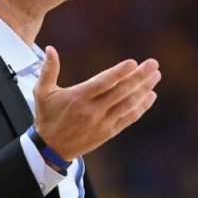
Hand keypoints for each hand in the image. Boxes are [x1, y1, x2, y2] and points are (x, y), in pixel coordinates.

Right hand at [33, 46, 160, 160]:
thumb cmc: (47, 116)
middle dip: (140, 77)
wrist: (51, 149)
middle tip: (153, 63)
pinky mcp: (108, 132)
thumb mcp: (42, 92)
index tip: (133, 62)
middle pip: (121, 91)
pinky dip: (142, 107)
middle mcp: (92, 110)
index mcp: (78, 98)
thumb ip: (48, 70)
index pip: (103, 83)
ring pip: (128, 104)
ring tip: (156, 76)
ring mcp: (102, 123)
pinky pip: (129, 118)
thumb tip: (50, 49)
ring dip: (144, 89)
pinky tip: (151, 95)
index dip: (119, 73)